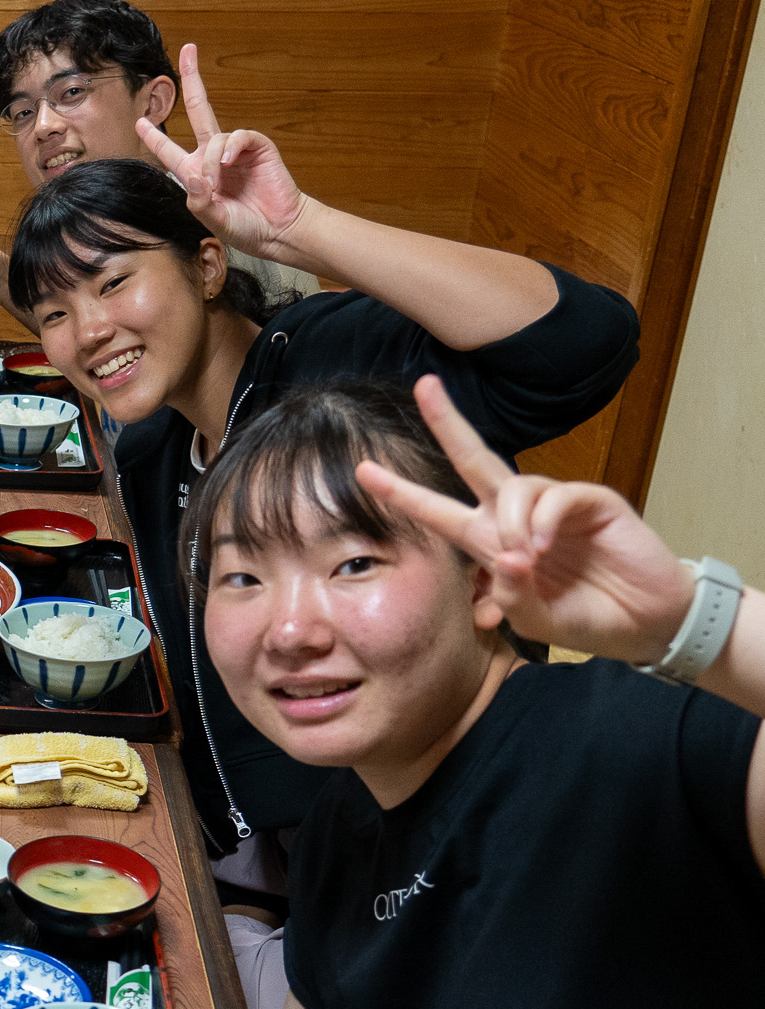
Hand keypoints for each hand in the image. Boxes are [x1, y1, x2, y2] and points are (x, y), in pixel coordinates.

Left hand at [134, 44, 310, 257]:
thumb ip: (199, 201)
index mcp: (196, 173)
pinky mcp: (256, 147)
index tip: (139, 122)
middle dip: (193, 79)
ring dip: (211, 159)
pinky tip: (229, 163)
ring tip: (218, 180)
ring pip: (214, 136)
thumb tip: (193, 177)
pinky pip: (239, 136)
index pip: (169, 152)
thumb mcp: (214, 219)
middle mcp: (212, 156)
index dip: (154, 138)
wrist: (278, 231)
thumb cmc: (245, 228)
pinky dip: (230, 148)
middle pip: (199, 110)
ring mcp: (235, 150)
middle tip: (189, 49)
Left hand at [355, 376, 693, 662]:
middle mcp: (515, 514)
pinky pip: (553, 496)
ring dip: (511, 523)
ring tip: (528, 559)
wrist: (644, 622)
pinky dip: (542, 522)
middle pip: (473, 458)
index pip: (438, 511)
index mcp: (491, 541)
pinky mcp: (590, 501)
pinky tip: (544, 548)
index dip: (402, 493)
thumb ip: (510, 597)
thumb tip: (508, 563)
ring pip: (512, 486)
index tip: (363, 472)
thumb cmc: (584, 617)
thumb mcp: (533, 618)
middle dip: (447, 423)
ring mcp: (553, 504)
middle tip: (425, 386)